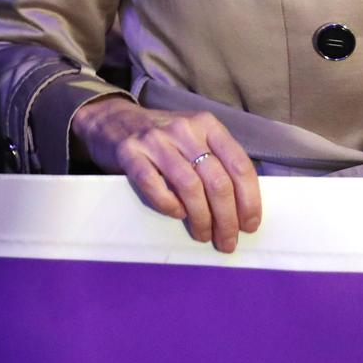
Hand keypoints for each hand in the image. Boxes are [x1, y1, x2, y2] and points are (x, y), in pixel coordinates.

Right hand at [71, 95, 260, 252]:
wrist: (112, 122)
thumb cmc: (163, 139)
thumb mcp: (195, 139)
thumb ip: (218, 162)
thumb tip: (243, 207)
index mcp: (207, 125)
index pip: (239, 165)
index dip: (249, 200)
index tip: (249, 225)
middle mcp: (184, 129)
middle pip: (217, 181)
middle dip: (226, 218)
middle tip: (227, 241)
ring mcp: (155, 140)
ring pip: (189, 186)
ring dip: (201, 218)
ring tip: (203, 235)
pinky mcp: (130, 152)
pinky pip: (154, 186)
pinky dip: (170, 206)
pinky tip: (176, 214)